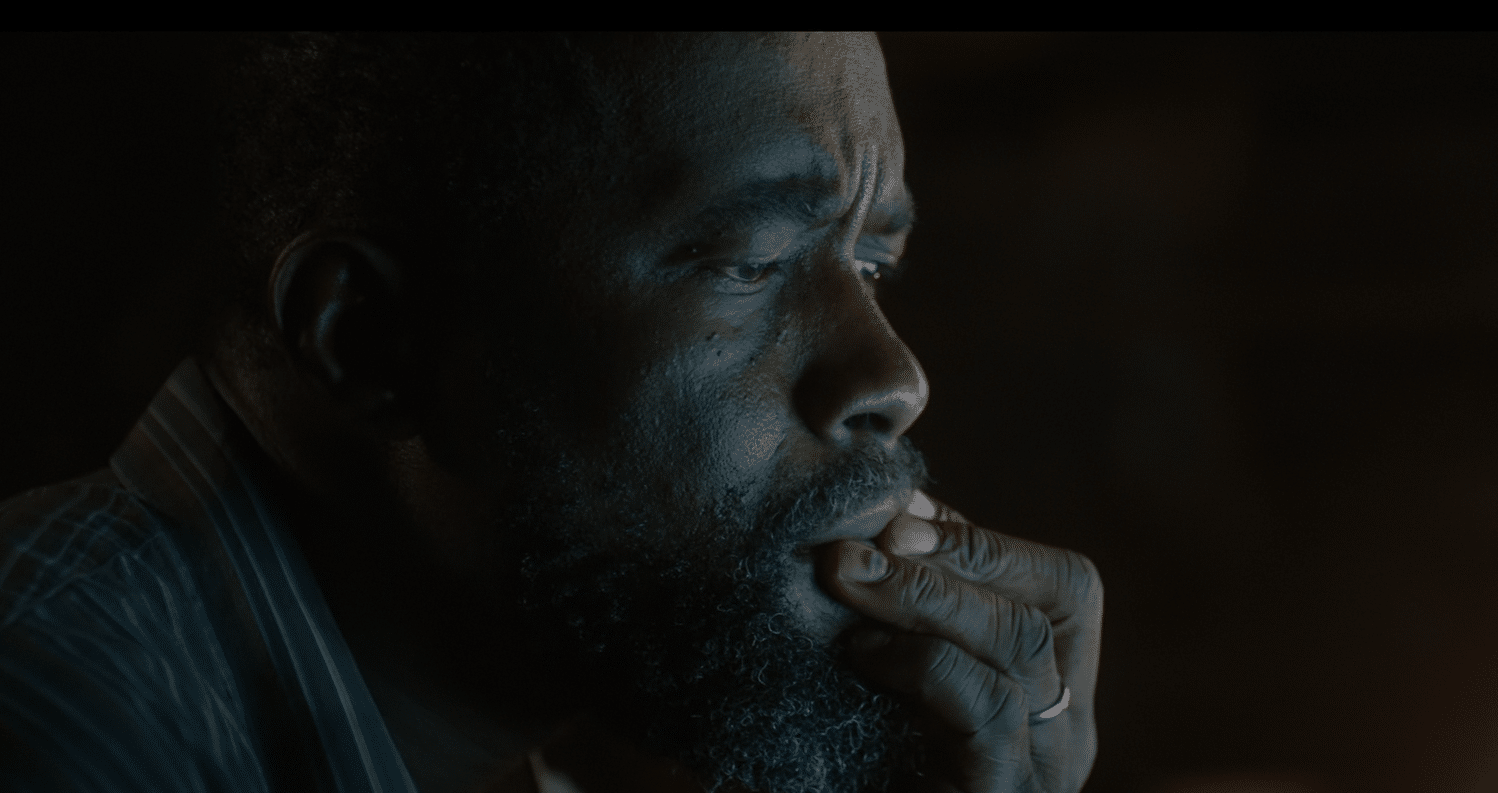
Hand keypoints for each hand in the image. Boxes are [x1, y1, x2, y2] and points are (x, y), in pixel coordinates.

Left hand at [817, 492, 1101, 792]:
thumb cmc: (862, 774)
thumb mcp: (897, 681)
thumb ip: (913, 614)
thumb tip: (892, 512)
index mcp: (1053, 696)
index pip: (1064, 589)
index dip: (985, 540)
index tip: (898, 513)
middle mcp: (1064, 737)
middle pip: (1043, 612)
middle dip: (945, 559)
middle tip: (855, 540)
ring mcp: (1041, 776)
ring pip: (1019, 649)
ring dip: (924, 597)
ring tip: (843, 577)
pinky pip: (988, 712)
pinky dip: (924, 664)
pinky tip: (861, 654)